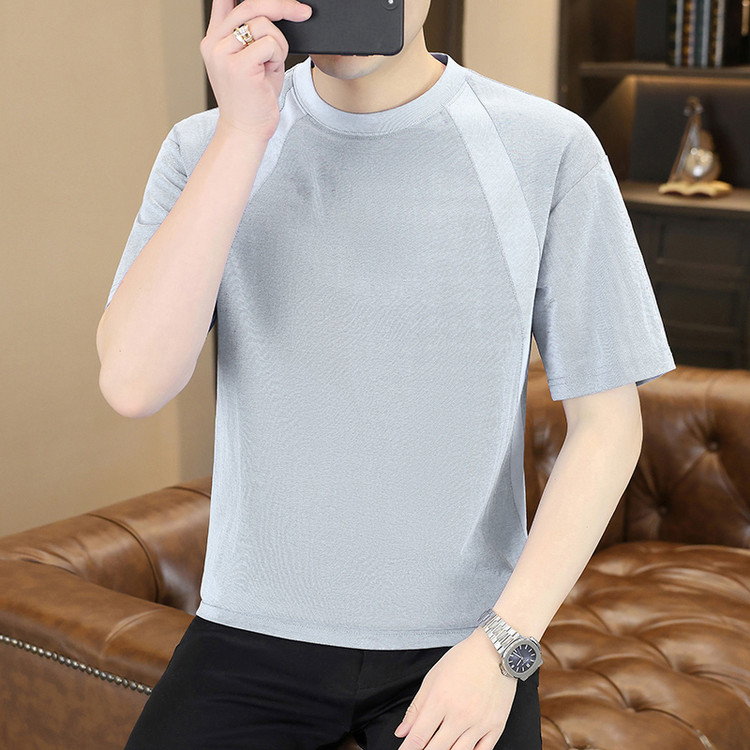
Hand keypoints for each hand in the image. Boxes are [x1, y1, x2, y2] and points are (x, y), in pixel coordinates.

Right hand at [201, 0, 313, 139]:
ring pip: (262, 24)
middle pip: (250, 4)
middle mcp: (214, 43)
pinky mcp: (238, 66)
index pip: (226, 0)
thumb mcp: (252, 60)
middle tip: (302, 12)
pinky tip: (271, 72)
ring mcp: (223, 53)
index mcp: (214, 39)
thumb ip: (254, 34)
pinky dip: (278, 56)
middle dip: (281, 5)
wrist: (246, 131)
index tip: (277, 0)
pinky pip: (269, 44)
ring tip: (272, 65)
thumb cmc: (253, 99)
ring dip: (279, 43)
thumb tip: (275, 8)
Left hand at [393, 628, 516, 748]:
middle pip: (436, 749)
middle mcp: (459, 715)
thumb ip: (416, 707)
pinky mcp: (495, 726)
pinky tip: (461, 749)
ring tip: (440, 748)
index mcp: (440, 700)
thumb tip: (402, 732)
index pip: (419, 737)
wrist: (494, 651)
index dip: (408, 749)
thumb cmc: (463, 660)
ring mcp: (479, 723)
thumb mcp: (433, 677)